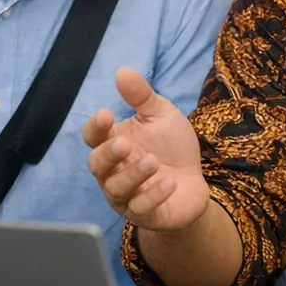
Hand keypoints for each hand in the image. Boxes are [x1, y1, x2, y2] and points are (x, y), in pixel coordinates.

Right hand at [83, 67, 209, 231]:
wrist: (193, 183)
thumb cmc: (170, 147)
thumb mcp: (161, 116)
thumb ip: (141, 96)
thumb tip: (122, 70)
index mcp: (114, 144)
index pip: (93, 137)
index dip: (96, 127)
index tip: (107, 114)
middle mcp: (113, 171)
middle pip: (97, 165)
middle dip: (108, 155)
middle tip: (124, 144)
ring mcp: (126, 195)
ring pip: (116, 189)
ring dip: (132, 175)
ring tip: (152, 161)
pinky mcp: (145, 214)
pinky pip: (141, 209)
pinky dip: (154, 195)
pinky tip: (169, 182)